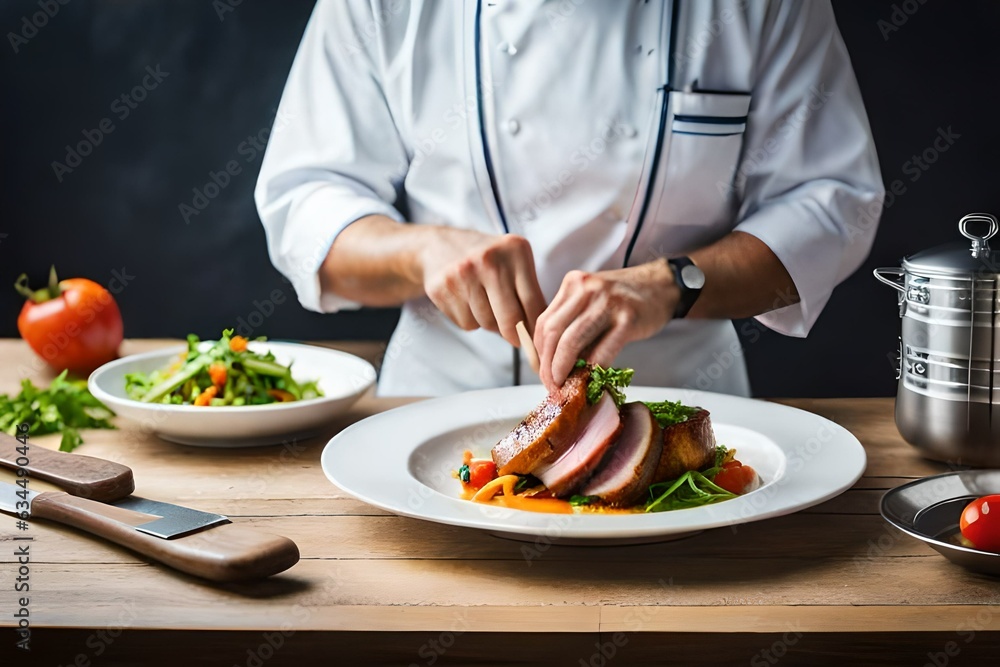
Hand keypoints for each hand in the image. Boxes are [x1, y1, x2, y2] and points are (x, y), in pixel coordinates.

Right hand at [419, 228, 546, 346]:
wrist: (439, 244)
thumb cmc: (486, 258)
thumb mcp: (514, 261)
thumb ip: (529, 292)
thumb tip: (536, 333)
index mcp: (514, 250)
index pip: (533, 302)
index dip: (535, 328)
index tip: (534, 340)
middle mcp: (489, 260)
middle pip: (510, 319)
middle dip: (515, 335)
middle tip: (515, 338)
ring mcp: (463, 274)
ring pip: (487, 324)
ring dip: (490, 323)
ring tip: (485, 303)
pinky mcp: (443, 288)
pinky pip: (467, 324)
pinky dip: (471, 320)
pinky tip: (467, 301)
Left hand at [533, 259, 678, 389]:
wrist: (662, 286)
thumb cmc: (624, 298)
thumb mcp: (592, 301)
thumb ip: (572, 324)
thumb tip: (553, 362)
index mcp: (573, 283)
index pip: (543, 322)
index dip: (538, 352)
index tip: (543, 372)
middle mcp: (586, 289)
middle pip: (552, 333)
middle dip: (548, 365)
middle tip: (552, 385)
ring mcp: (607, 302)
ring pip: (571, 342)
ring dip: (563, 370)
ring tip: (566, 386)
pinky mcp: (627, 319)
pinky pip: (602, 352)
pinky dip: (592, 371)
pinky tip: (592, 380)